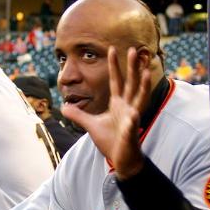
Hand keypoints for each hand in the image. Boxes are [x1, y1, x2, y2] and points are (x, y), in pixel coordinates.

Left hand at [61, 47, 150, 179]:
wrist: (121, 160)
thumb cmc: (110, 141)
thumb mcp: (90, 125)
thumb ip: (78, 115)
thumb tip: (63, 106)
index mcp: (119, 104)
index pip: (116, 81)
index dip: (114, 66)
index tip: (112, 49)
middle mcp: (127, 108)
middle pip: (131, 84)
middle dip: (132, 68)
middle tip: (134, 49)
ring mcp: (131, 120)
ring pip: (139, 100)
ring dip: (143, 87)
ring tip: (146, 73)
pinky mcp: (130, 134)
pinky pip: (132, 126)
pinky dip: (132, 121)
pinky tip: (133, 115)